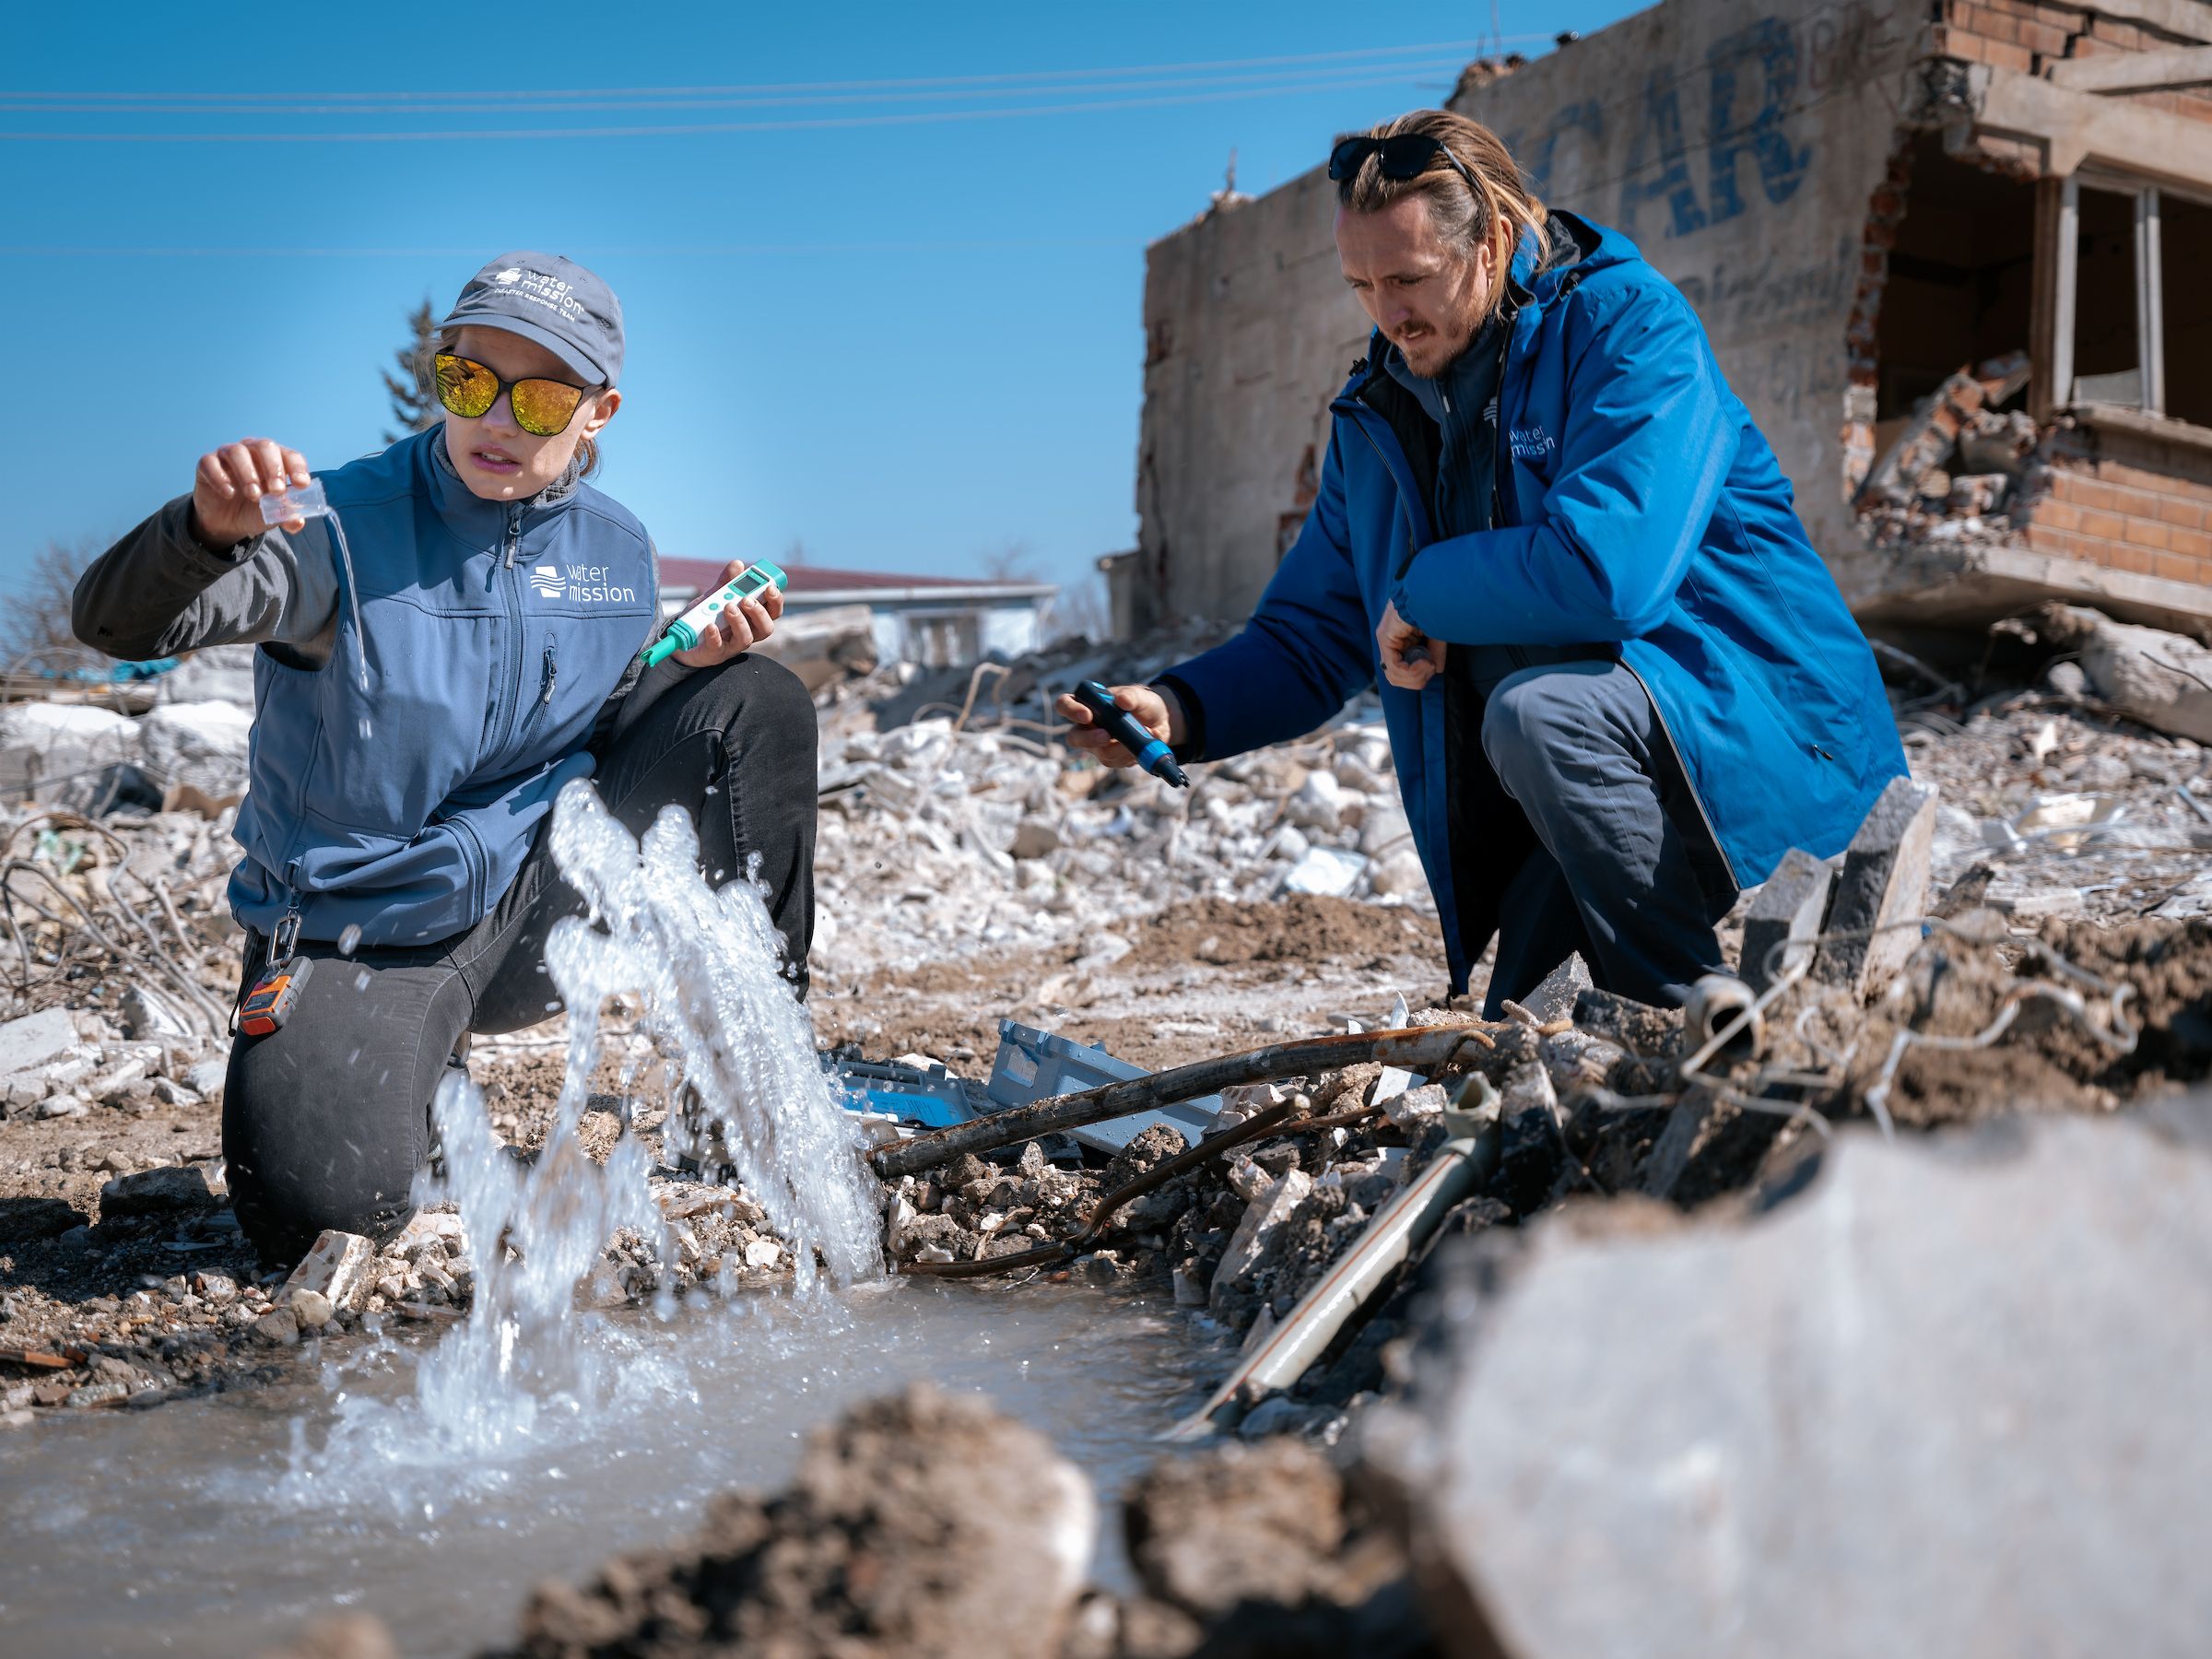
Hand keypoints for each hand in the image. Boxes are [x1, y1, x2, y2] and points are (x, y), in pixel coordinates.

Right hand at [191, 437, 311, 547]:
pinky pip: (210, 462)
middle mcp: (253, 452)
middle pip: (264, 446)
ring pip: (237, 451)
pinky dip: (220, 477)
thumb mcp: (272, 517)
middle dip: (273, 468)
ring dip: (248, 473)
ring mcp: (228, 455)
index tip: (301, 485)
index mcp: (276, 461)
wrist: (226, 522)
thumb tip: (297, 521)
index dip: (297, 468)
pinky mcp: (207, 464)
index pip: (290, 456)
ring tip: (254, 496)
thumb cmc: (255, 511)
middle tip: (276, 490)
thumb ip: (286, 517)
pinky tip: (229, 493)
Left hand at [673, 560, 784, 666]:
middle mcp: (747, 633)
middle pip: (765, 628)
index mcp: (752, 619)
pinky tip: (710, 625)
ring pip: (746, 638)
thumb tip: (737, 564)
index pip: (772, 612)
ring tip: (729, 607)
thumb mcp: (716, 596)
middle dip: (759, 612)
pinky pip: (718, 647)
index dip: (776, 601)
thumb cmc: (707, 617)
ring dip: (740, 621)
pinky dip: (715, 636)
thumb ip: (727, 582)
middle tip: (746, 599)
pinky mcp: (715, 654)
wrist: (684, 637)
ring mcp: (732, 646)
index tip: (771, 587)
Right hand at [1056, 682, 1182, 767]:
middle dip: (1089, 739)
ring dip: (1122, 746)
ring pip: (1100, 753)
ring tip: (1144, 733)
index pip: (1065, 704)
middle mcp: (1087, 727)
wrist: (1159, 722)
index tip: (1087, 715)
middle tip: (1106, 736)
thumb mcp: (1141, 696)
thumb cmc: (1143, 704)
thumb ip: (1132, 696)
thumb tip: (1121, 700)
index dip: (1071, 710)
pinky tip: (1144, 741)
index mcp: (1086, 704)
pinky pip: (1117, 761)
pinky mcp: (1111, 758)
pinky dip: (1133, 753)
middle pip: (1074, 738)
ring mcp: (1097, 745)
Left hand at [1377, 600, 1444, 689]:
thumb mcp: (1436, 635)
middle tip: (1431, 667)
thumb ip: (1434, 652)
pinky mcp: (1386, 637)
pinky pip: (1394, 667)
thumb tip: (1437, 670)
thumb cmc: (1434, 606)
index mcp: (1399, 640)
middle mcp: (1389, 642)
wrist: (1430, 590)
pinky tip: (1425, 661)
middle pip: (1396, 678)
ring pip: (1394, 676)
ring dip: (1417, 675)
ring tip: (1429, 663)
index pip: (1400, 672)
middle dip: (1418, 679)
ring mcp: (1385, 639)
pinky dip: (1412, 670)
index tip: (1433, 666)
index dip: (1418, 677)